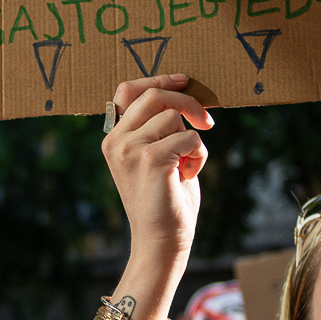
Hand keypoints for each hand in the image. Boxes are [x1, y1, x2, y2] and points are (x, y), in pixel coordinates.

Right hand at [103, 74, 211, 263]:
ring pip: (174, 116)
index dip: (158, 79)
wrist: (161, 240)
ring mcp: (130, 149)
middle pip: (154, 95)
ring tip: (187, 164)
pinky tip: (187, 175)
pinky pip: (189, 137)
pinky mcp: (150, 159)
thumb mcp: (156, 155)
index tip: (184, 80)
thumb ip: (159, 127)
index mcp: (114, 138)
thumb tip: (182, 93)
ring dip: (193, 138)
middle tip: (207, 121)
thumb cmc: (165, 199)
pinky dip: (198, 155)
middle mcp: (116, 141)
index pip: (128, 90)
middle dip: (187, 101)